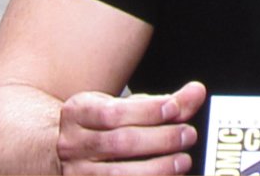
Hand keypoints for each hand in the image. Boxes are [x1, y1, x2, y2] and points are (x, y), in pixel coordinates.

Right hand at [57, 81, 206, 174]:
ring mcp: (75, 173)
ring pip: (116, 174)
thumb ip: (163, 101)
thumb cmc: (104, 124)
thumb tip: (197, 92)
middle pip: (120, 142)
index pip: (114, 112)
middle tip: (188, 135)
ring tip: (183, 161)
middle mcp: (72, 144)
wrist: (62, 151)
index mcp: (79, 112)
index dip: (148, 111)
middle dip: (160, 139)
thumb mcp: (126, 106)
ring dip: (156, 168)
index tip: (175, 109)